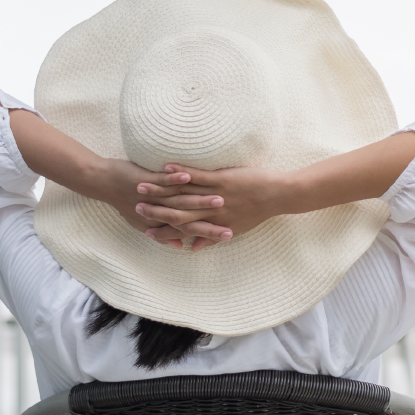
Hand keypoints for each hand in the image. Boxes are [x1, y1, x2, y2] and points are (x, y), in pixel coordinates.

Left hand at [86, 159, 232, 248]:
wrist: (102, 183)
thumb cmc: (125, 200)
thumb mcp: (144, 222)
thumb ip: (167, 234)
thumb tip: (185, 248)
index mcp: (162, 224)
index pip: (192, 232)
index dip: (211, 234)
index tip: (230, 235)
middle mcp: (159, 213)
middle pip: (190, 220)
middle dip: (212, 222)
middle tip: (232, 224)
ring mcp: (153, 197)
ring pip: (179, 201)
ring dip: (199, 200)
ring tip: (220, 198)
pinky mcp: (146, 180)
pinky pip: (163, 181)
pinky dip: (176, 178)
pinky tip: (189, 176)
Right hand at [134, 163, 292, 249]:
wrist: (279, 196)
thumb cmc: (257, 211)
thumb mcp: (233, 228)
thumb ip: (210, 237)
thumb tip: (194, 248)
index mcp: (212, 224)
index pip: (181, 230)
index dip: (161, 231)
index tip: (144, 230)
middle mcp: (210, 213)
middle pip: (176, 214)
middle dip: (154, 211)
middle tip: (135, 206)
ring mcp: (215, 196)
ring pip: (182, 195)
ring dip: (161, 190)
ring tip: (142, 185)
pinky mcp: (222, 180)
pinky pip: (198, 176)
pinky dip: (182, 172)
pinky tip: (166, 167)